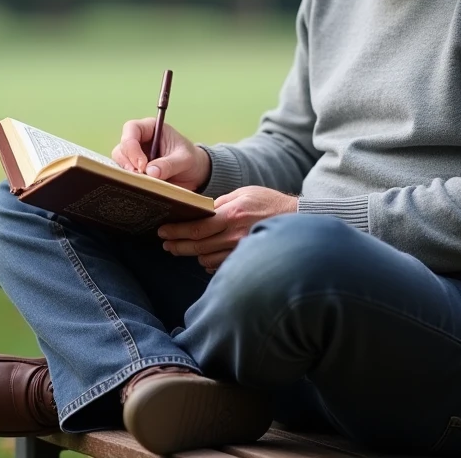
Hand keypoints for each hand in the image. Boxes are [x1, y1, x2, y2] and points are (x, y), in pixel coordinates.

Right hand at [112, 119, 211, 190]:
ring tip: (142, 182)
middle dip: (128, 162)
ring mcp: (135, 156)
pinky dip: (130, 180)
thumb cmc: (190, 159)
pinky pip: (125, 174)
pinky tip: (141, 186)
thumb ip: (169, 164)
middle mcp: (139, 140)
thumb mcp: (185, 160)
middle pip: (122, 146)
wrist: (193, 173)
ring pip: (120, 161)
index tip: (142, 164)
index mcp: (151, 128)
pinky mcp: (135, 170)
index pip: (132, 128)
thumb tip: (150, 171)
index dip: (132, 145)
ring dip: (127, 172)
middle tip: (140, 176)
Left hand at [157, 185, 298, 271]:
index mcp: (232, 215)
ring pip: (207, 259)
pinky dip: (209, 263)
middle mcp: (235, 235)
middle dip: (178, 246)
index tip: (163, 232)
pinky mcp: (247, 259)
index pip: (197, 227)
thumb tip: (200, 210)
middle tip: (165, 245)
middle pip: (198, 246)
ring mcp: (242, 250)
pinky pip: (221, 266)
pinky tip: (204, 257)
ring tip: (181, 249)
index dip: (177, 232)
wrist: (297, 218)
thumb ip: (221, 202)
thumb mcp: (244, 193)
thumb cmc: (269, 202)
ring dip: (192, 255)